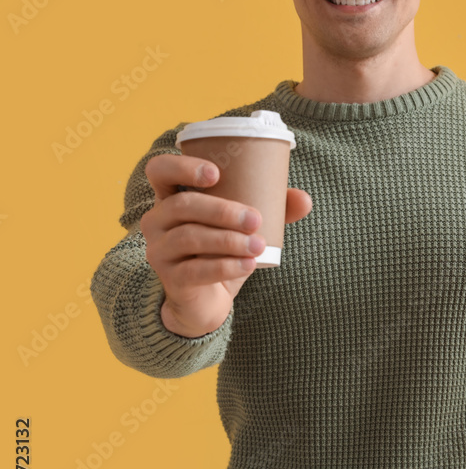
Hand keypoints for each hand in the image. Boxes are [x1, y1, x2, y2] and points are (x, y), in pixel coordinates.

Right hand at [140, 153, 311, 337]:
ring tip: (258, 245)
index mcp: (172, 199)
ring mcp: (160, 251)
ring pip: (189, 237)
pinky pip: (195, 270)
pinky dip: (226, 266)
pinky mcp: (171, 279)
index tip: (215, 173)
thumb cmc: (223, 253)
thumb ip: (274, 210)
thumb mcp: (245, 229)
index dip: (181, 166)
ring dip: (229, 240)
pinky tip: (248, 264)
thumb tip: (305, 199)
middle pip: (182, 205)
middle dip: (222, 210)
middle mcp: (157, 221)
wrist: (207, 302)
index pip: (160, 171)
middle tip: (256, 219)